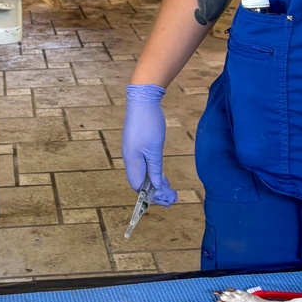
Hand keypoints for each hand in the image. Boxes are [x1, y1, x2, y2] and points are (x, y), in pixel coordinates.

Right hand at [122, 84, 176, 205]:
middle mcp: (130, 158)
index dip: (151, 196)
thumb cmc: (148, 124)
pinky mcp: (137, 145)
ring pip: (144, 173)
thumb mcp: (154, 150)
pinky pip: (144, 164)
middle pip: (141, 182)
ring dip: (156, 183)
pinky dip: (154, 172)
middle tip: (172, 198)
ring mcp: (133, 151)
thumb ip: (155, 169)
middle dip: (156, 192)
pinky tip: (162, 176)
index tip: (166, 201)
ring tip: (170, 190)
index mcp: (131, 161)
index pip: (138, 186)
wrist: (143, 100)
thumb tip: (155, 187)